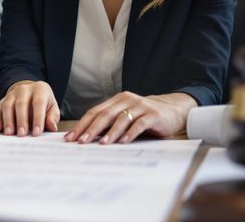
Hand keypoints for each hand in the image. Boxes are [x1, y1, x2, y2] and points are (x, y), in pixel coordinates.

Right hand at [0, 80, 58, 135]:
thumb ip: (52, 117)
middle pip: (21, 104)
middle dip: (21, 120)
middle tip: (22, 134)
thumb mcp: (52, 107)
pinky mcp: (2, 100)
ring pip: (8, 106)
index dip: (38, 118)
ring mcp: (12, 94)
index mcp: (40, 89)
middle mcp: (24, 89)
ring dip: (8, 121)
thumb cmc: (43, 103)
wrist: (30, 92)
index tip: (37, 132)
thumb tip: (52, 127)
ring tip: (10, 133)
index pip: (38, 103)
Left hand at [64, 92, 196, 143]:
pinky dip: (130, 133)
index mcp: (116, 100)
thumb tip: (87, 138)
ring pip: (121, 119)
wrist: (172, 110)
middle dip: (91, 129)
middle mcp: (127, 100)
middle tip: (82, 142)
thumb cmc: (144, 117)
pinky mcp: (153, 115)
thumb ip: (110, 123)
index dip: (82, 125)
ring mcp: (140, 106)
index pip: (95, 112)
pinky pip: (139, 124)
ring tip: (102, 144)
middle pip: (105, 115)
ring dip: (111, 132)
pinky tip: (124, 142)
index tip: (71, 138)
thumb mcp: (125, 117)